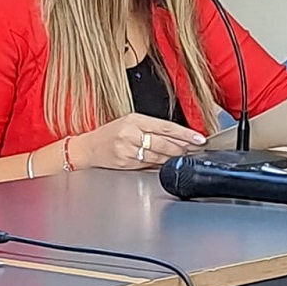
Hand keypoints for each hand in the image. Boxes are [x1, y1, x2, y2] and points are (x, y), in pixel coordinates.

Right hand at [76, 113, 207, 170]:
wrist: (87, 148)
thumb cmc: (109, 134)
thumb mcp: (129, 122)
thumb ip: (151, 128)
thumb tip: (177, 136)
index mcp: (134, 120)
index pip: (166, 127)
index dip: (185, 134)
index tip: (199, 138)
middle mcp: (131, 133)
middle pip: (165, 143)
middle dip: (183, 148)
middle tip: (195, 149)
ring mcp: (127, 149)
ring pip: (159, 156)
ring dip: (173, 158)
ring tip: (183, 157)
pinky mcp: (125, 163)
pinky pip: (148, 165)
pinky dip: (159, 165)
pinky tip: (166, 163)